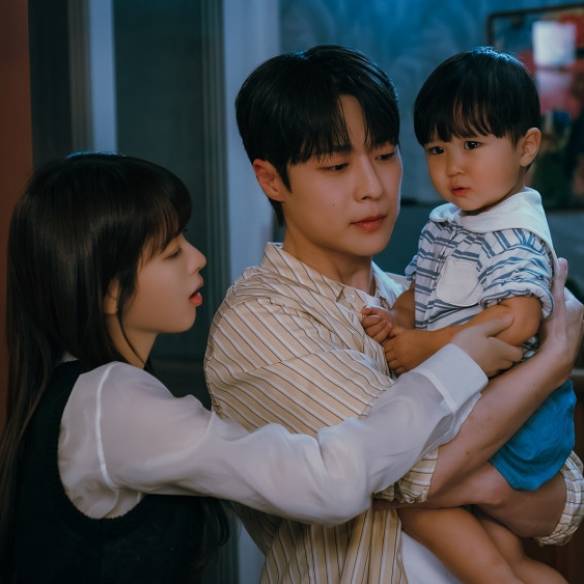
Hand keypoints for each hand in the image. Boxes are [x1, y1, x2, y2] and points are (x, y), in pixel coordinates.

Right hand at [362, 306, 393, 342]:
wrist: (391, 320)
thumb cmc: (381, 314)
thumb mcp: (376, 309)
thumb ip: (369, 308)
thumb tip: (363, 311)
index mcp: (361, 323)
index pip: (364, 323)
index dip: (372, 320)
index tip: (380, 317)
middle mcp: (364, 332)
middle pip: (369, 332)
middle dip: (378, 325)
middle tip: (385, 320)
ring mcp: (370, 339)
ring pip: (374, 338)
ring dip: (382, 330)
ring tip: (389, 323)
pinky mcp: (376, 343)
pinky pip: (379, 341)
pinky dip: (385, 333)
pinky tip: (389, 327)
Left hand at [383, 327, 443, 373]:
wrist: (434, 344)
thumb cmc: (420, 336)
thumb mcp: (406, 331)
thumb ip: (394, 331)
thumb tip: (386, 333)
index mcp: (397, 343)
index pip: (384, 348)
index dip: (386, 347)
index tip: (390, 347)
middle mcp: (399, 353)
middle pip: (386, 357)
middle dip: (388, 355)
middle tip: (392, 354)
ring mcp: (403, 361)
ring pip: (390, 365)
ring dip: (392, 363)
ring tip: (396, 359)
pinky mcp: (409, 368)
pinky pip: (398, 371)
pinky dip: (398, 369)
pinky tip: (401, 364)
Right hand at [451, 317, 522, 376]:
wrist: (452, 366)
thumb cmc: (466, 345)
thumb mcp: (479, 330)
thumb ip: (496, 324)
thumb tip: (511, 317)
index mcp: (502, 351)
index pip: (519, 354)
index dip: (516, 348)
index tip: (509, 343)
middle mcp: (499, 363)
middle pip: (510, 361)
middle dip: (507, 355)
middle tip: (498, 347)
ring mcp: (490, 371)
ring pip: (499, 367)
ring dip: (497, 361)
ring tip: (487, 354)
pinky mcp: (481, 376)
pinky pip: (489, 371)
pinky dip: (487, 366)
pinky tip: (478, 360)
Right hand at [539, 258, 583, 377]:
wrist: (557, 356)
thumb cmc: (556, 328)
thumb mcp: (556, 300)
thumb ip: (558, 281)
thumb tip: (561, 260)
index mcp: (577, 306)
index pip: (561, 291)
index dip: (548, 289)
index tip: (536, 290)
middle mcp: (579, 317)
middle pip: (559, 304)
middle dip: (547, 303)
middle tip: (532, 304)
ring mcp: (574, 330)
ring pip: (557, 316)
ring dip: (547, 316)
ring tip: (533, 316)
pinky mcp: (567, 340)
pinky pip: (556, 328)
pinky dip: (548, 327)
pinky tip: (539, 330)